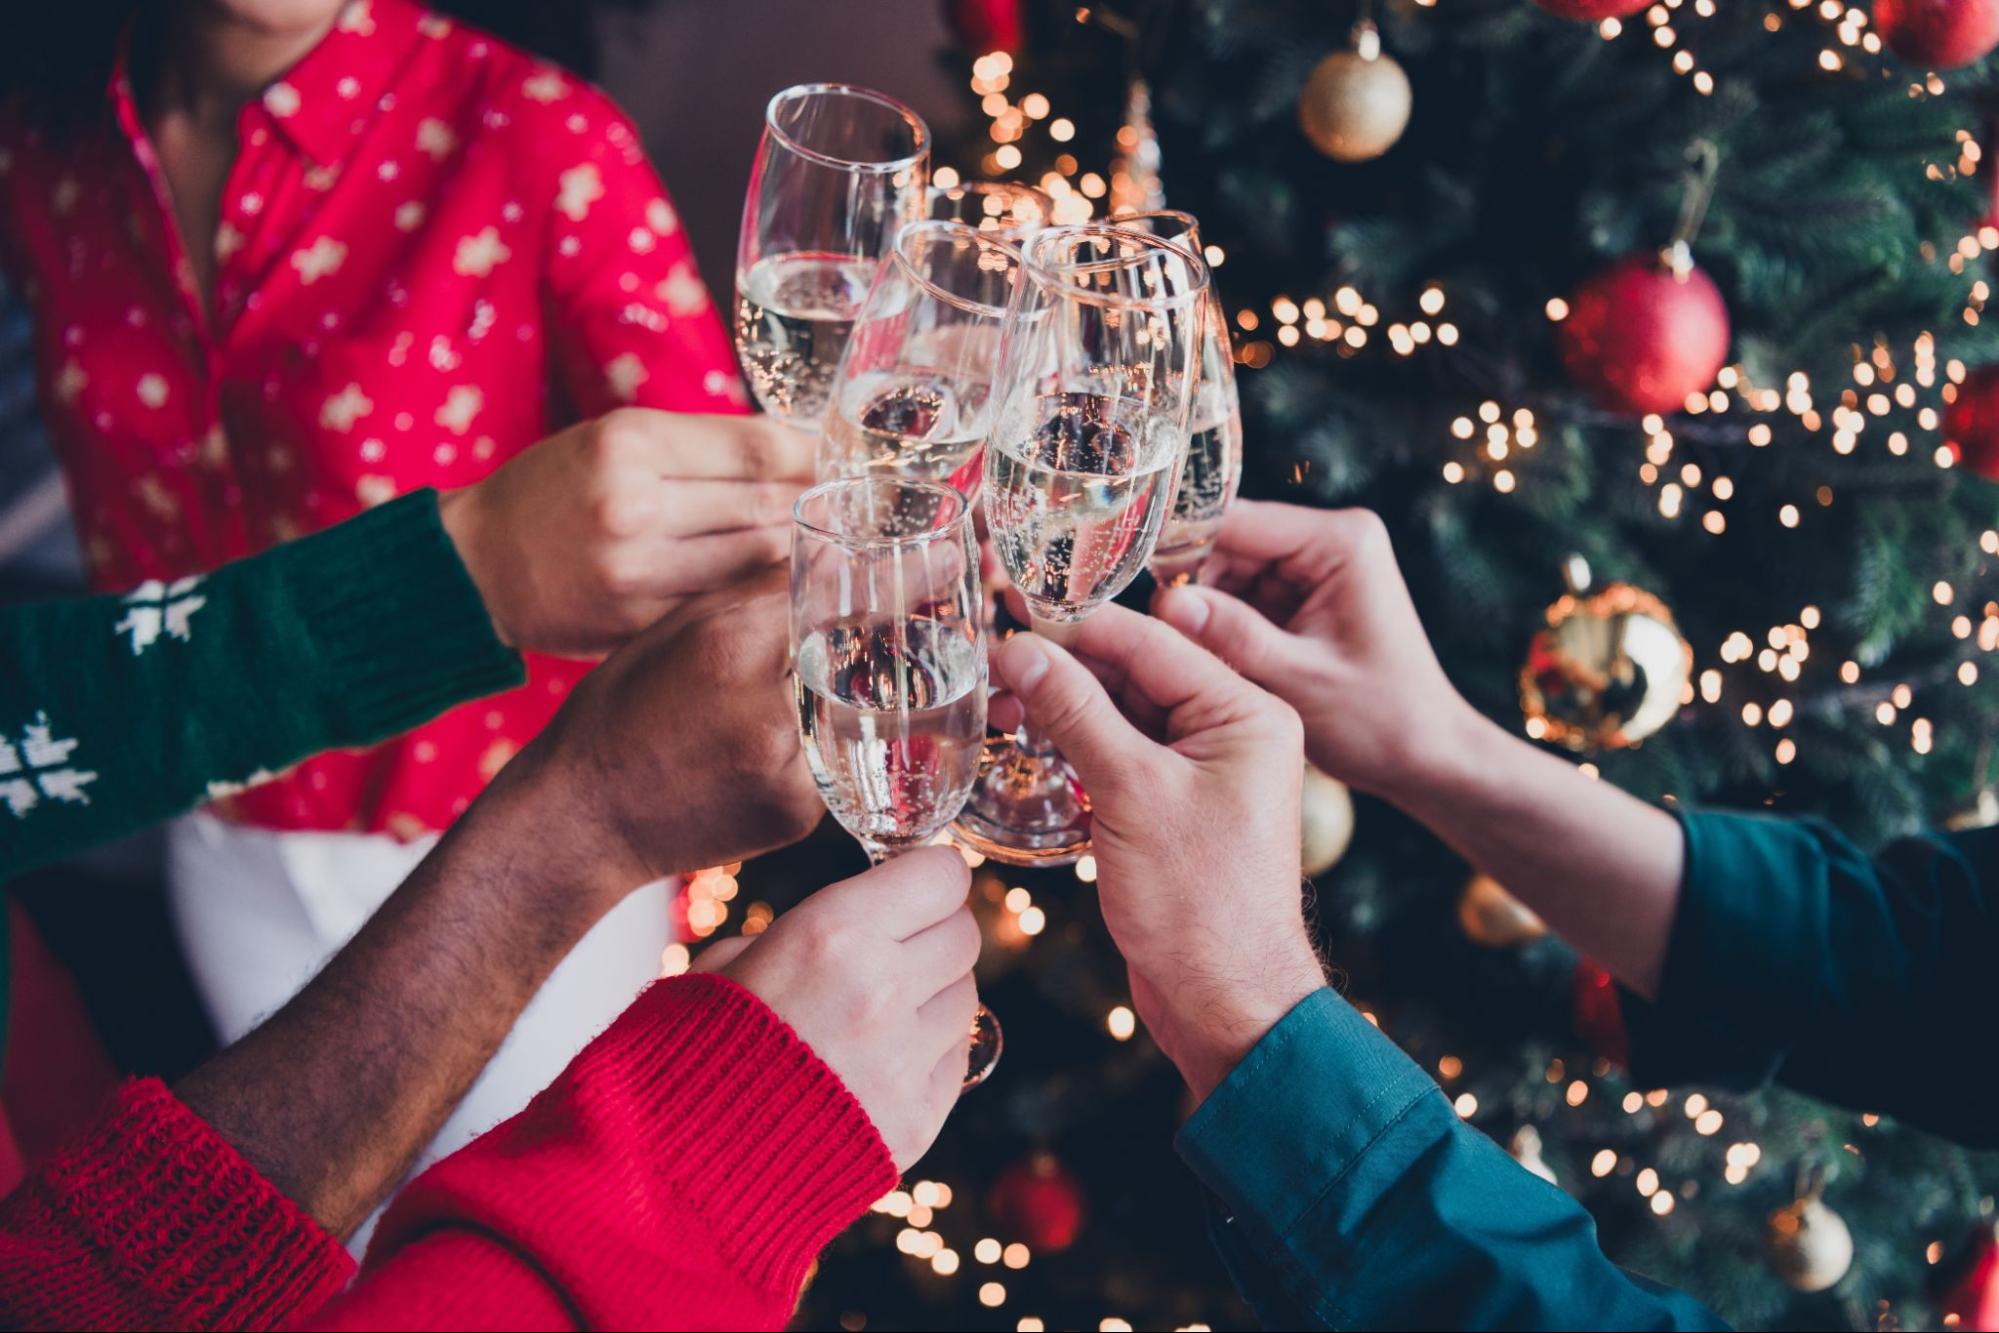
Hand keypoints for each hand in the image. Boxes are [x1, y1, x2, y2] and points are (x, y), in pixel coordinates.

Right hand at [441, 409, 812, 656]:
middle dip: (812, 503)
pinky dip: (755, 592)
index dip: (810, 455)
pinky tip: (777, 584)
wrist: (474, 565)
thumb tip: (796, 450)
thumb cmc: (553, 491)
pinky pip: (720, 602)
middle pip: (763, 504)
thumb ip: (699, 447)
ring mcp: (635, 570)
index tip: (839, 458)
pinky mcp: (636, 621)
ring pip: (752, 559)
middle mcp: (632, 504)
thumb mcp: (613, 440)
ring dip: (794, 550)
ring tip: (823, 542)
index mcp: (629, 443)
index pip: (755, 448)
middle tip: (848, 504)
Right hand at [491, 565, 822, 917]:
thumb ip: (754, 592)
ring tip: (776, 699)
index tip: (849, 587)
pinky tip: (768, 743)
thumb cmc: (618, 715)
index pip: (820, 596)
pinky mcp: (800, 815)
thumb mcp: (671, 631)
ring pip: (845, 707)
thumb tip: (828, 558)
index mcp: (729, 653)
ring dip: (829, 694)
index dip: (832, 589)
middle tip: (840, 642)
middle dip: (838, 642)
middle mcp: (770, 715)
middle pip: (844, 653)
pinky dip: (814, 742)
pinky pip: (831, 756)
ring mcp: (791, 774)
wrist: (583, 820)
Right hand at [692, 847, 977, 1169]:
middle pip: (964, 935)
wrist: (675, 1166)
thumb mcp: (730, 960)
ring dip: (933, 995)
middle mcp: (880, 990)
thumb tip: (861, 920)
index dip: (929, 878)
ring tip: (875, 1014)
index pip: (942, 876)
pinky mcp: (918, 1121)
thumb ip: (808, 931)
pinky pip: (953, 1061)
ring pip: (965, 997)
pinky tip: (874, 1064)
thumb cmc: (688, 1052)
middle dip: (934, 933)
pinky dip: (926, 1055)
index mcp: (833, 934)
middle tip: (898, 948)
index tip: (914, 887)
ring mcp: (905, 1061)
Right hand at [991, 606, 1323, 1100]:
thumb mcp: (1131, 793)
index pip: (1152, 641)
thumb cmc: (1200, 905)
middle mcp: (1235, 732)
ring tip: (999, 702)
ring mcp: (1205, 770)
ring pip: (1122, 713)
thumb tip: (1024, 652)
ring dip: (1063, 708)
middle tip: (992, 664)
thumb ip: (1077, 712)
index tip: (1011, 615)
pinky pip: (1121, 755)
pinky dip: (1076, 747)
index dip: (1076, 628)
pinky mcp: (1176, 806)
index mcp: (1249, 712)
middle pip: (1135, 673)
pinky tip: (1029, 741)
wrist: (1225, 1002)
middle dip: (1064, 667)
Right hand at [1152, 501, 1477, 800]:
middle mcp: (1327, 542)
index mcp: (1340, 542)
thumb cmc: (1380, 720)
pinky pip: (1240, 600)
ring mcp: (1314, 569)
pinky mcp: (1302, 598)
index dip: (1175, 547)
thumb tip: (1164, 603)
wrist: (1425, 756)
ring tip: (1160, 650)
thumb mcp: (1299, 680)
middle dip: (1183, 587)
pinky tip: (1191, 659)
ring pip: (1225, 574)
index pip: (1236, 522)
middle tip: (1135, 627)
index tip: (1117, 575)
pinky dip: (1214, 627)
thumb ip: (1232, 637)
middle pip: (1225, 545)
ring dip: (1195, 611)